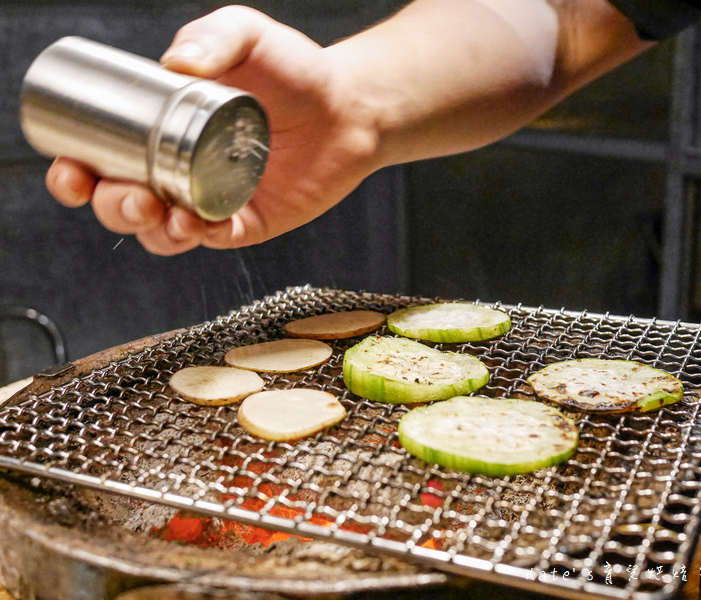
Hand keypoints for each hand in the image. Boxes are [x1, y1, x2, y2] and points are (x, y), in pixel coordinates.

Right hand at [46, 6, 380, 254]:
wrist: (351, 106)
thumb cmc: (297, 70)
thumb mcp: (248, 35)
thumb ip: (212, 36)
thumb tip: (174, 63)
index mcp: (163, 132)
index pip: (103, 160)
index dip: (77, 173)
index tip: (72, 170)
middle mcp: (180, 170)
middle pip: (124, 205)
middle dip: (113, 208)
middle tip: (131, 194)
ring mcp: (212, 200)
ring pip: (161, 232)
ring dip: (151, 230)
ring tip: (164, 212)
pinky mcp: (247, 223)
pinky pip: (214, 241)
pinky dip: (200, 237)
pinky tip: (199, 223)